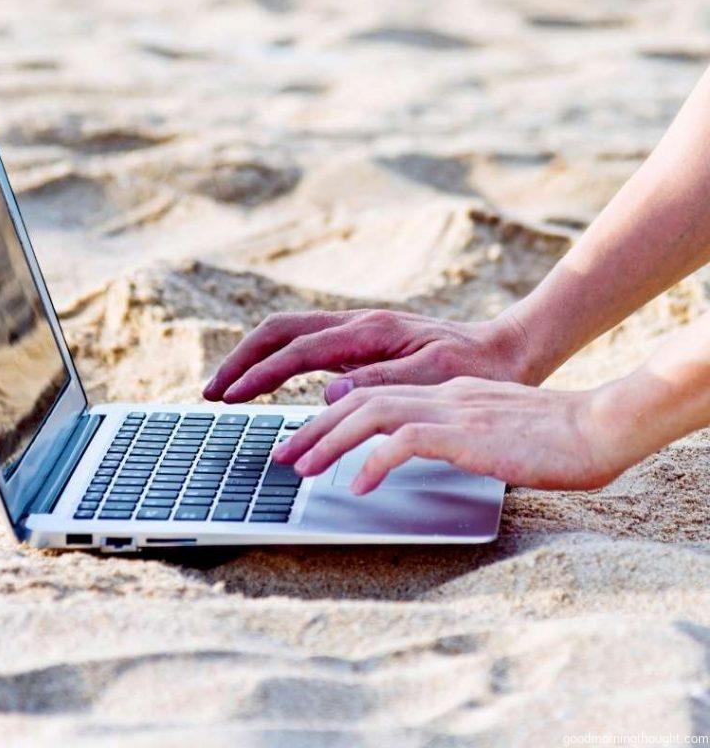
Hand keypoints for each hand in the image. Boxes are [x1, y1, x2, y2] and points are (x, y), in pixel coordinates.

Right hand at [202, 308, 533, 404]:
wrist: (508, 348)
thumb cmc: (477, 366)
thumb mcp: (437, 379)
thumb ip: (382, 384)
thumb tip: (328, 394)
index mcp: (368, 331)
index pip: (296, 351)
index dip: (259, 375)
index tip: (229, 397)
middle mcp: (355, 324)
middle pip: (278, 331)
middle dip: (241, 360)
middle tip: (212, 391)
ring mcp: (356, 330)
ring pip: (287, 335)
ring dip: (253, 359)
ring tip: (227, 389)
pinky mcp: (361, 342)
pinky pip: (305, 346)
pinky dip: (276, 362)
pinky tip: (267, 383)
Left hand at [271, 376, 630, 492]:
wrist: (599, 426)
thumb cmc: (554, 439)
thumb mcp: (490, 432)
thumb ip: (454, 436)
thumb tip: (420, 455)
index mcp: (443, 394)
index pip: (373, 396)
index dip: (332, 417)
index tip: (305, 441)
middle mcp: (438, 396)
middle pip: (358, 400)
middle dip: (314, 428)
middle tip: (282, 457)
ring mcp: (450, 411)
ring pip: (371, 414)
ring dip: (329, 442)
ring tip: (302, 470)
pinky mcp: (466, 434)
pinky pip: (407, 442)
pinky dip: (375, 461)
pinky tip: (357, 486)